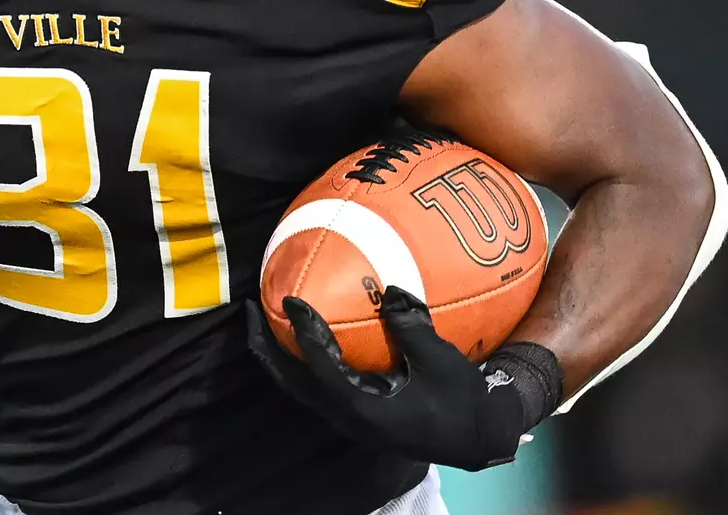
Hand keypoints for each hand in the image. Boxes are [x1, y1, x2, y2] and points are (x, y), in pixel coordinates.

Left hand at [246, 288, 557, 469]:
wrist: (475, 436)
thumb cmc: (460, 402)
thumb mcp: (439, 361)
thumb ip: (412, 327)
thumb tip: (389, 290)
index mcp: (362, 408)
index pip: (320, 368)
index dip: (303, 333)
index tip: (291, 300)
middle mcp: (346, 416)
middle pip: (290, 382)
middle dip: (266, 347)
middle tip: (252, 309)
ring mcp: (347, 417)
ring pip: (298, 385)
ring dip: (279, 353)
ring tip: (266, 318)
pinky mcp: (354, 412)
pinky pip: (316, 383)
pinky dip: (302, 358)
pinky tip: (306, 332)